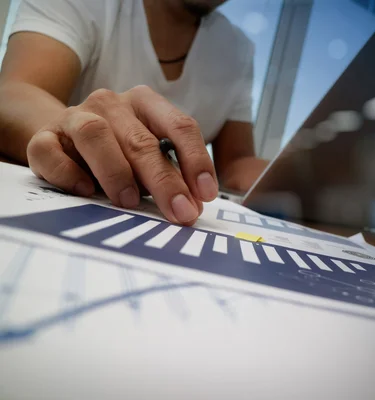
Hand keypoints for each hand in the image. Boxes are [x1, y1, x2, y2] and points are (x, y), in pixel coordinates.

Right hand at [27, 85, 218, 225]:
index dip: (197, 161)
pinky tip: (84, 190)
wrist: (62, 137)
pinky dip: (68, 172)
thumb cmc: (119, 151)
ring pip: (94, 135)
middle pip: (142, 141)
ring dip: (115, 172)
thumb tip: (192, 206)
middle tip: (180, 212)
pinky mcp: (43, 137)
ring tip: (129, 202)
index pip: (180, 126)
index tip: (206, 194)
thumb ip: (172, 174)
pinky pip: (50, 152)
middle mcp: (112, 103)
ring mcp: (75, 116)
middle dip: (165, 181)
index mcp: (147, 103)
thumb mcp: (152, 157)